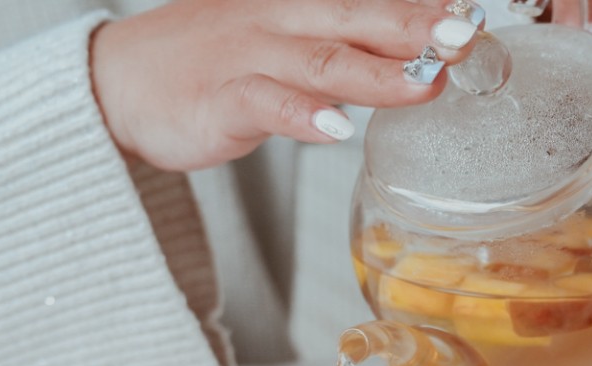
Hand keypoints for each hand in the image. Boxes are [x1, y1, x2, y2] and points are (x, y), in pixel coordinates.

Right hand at [90, 0, 481, 170]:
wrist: (117, 81)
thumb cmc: (209, 64)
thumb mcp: (281, 43)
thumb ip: (343, 49)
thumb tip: (414, 58)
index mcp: (299, 9)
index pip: (368, 3)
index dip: (421, 8)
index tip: (474, 16)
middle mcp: (278, 22)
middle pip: (356, 20)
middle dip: (416, 27)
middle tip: (466, 35)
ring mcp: (248, 58)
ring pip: (320, 60)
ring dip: (376, 72)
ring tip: (425, 84)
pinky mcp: (219, 100)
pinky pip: (265, 105)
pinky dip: (302, 114)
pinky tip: (337, 126)